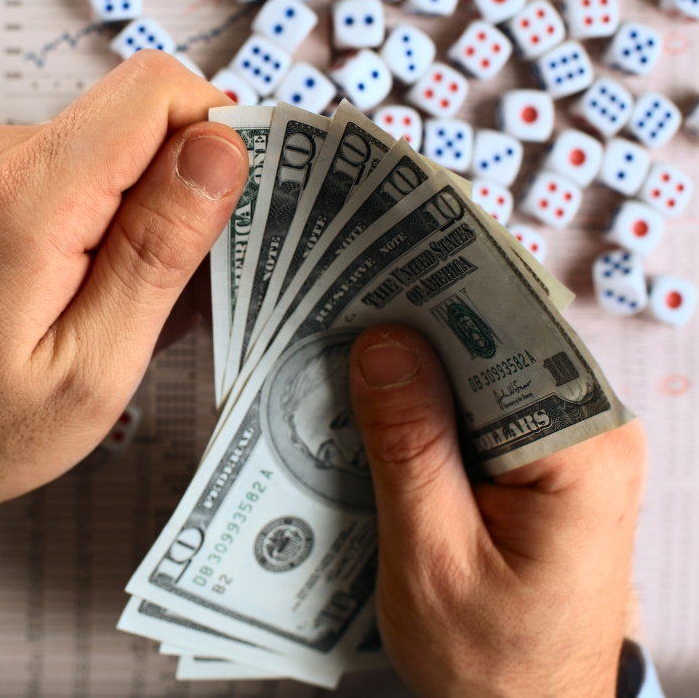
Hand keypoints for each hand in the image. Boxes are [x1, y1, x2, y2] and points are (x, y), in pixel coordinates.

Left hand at [0, 52, 247, 543]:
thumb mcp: (91, 367)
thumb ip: (158, 249)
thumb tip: (221, 148)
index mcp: (31, 197)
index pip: (159, 91)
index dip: (222, 134)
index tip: (242, 210)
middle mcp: (3, 159)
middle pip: (142, 114)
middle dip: (191, 186)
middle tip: (193, 284)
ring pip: (117, 147)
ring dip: (151, 217)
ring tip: (138, 310)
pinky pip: (80, 175)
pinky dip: (112, 227)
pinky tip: (101, 300)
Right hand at [347, 324, 644, 697]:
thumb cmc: (492, 661)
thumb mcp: (433, 558)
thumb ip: (410, 447)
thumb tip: (383, 344)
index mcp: (584, 450)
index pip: (512, 333)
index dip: (439, 294)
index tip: (370, 264)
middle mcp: (590, 434)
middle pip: (497, 344)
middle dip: (414, 328)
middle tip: (332, 309)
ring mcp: (569, 448)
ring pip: (482, 374)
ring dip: (412, 368)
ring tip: (338, 352)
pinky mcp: (541, 466)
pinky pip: (480, 410)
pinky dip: (426, 405)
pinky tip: (372, 407)